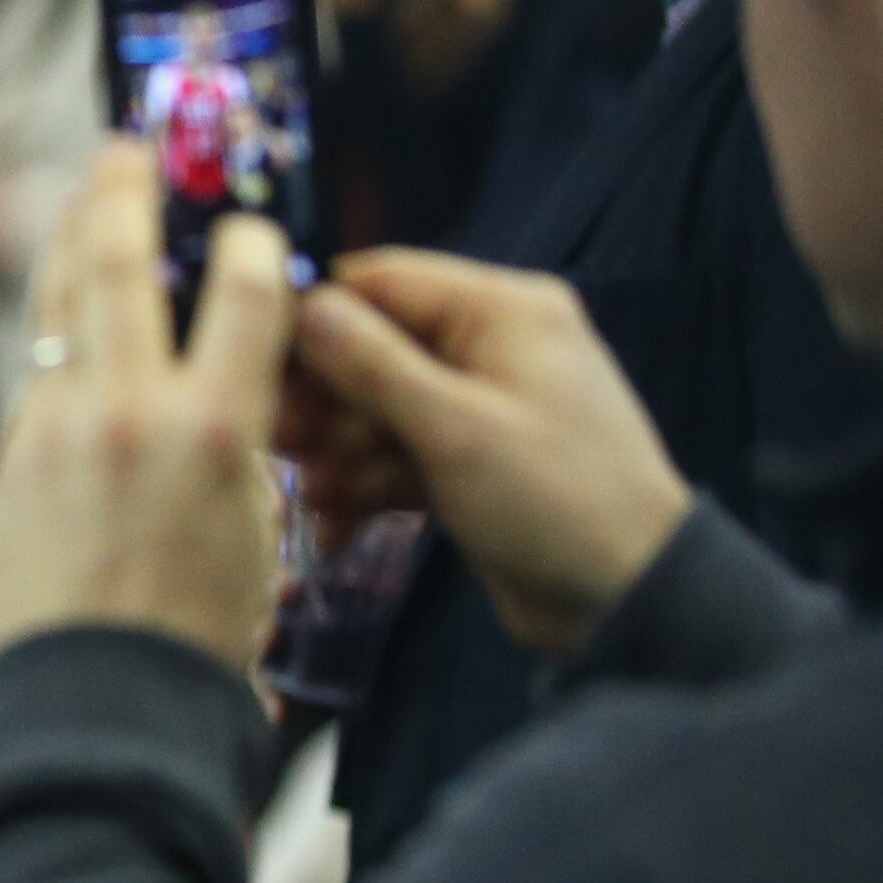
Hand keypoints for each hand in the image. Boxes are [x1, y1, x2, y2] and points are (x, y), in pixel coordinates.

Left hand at [0, 143, 294, 665]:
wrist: (100, 705)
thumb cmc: (203, 636)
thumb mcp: (254, 530)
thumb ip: (228, 446)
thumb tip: (207, 395)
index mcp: (214, 432)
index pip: (245, 295)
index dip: (252, 246)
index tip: (250, 228)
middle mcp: (127, 413)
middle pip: (116, 266)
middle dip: (121, 195)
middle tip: (125, 151)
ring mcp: (55, 429)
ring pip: (55, 307)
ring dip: (69, 243)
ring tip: (83, 202)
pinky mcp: (10, 457)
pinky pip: (37, 374)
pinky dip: (56, 336)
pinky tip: (66, 318)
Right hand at [287, 249, 690, 654]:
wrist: (630, 601)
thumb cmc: (551, 496)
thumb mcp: (454, 427)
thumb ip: (371, 362)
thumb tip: (299, 303)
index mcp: (502, 311)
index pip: (383, 282)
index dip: (314, 315)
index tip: (252, 360)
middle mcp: (490, 346)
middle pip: (374, 348)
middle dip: (324, 398)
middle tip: (279, 442)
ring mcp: (481, 407)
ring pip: (380, 408)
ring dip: (339, 450)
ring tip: (312, 495)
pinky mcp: (471, 462)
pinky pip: (400, 454)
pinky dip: (368, 483)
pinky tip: (335, 522)